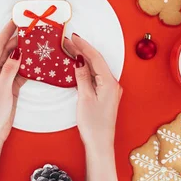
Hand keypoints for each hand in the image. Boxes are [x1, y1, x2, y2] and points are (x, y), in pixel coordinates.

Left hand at [0, 21, 25, 144]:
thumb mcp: (2, 90)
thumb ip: (9, 70)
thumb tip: (16, 53)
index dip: (6, 31)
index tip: (15, 20)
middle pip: (6, 50)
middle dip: (17, 39)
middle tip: (30, 29)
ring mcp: (1, 78)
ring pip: (13, 60)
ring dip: (23, 51)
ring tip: (34, 41)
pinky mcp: (9, 86)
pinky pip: (19, 71)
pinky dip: (27, 66)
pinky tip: (35, 61)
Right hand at [65, 34, 122, 152]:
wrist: (100, 144)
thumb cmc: (94, 125)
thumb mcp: (85, 98)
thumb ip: (82, 77)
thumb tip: (79, 61)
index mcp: (109, 82)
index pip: (95, 57)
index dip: (83, 46)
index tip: (72, 37)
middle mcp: (113, 84)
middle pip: (96, 61)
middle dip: (82, 50)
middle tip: (68, 41)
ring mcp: (110, 89)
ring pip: (96, 67)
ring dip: (84, 58)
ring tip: (71, 49)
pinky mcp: (105, 94)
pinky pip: (96, 76)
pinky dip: (86, 68)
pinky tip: (78, 66)